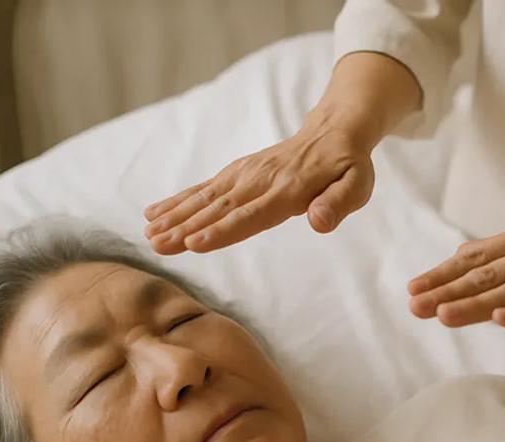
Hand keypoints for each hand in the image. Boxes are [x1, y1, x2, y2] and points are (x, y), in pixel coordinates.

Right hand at [143, 109, 376, 254]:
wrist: (333, 133)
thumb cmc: (347, 167)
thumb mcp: (356, 186)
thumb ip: (338, 204)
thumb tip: (319, 222)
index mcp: (288, 191)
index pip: (250, 215)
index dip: (222, 230)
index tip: (194, 243)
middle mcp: (259, 182)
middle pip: (218, 209)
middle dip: (185, 228)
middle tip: (156, 245)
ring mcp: (244, 176)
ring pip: (204, 199)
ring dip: (175, 216)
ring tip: (148, 234)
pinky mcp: (235, 174)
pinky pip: (203, 189)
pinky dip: (177, 201)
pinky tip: (154, 214)